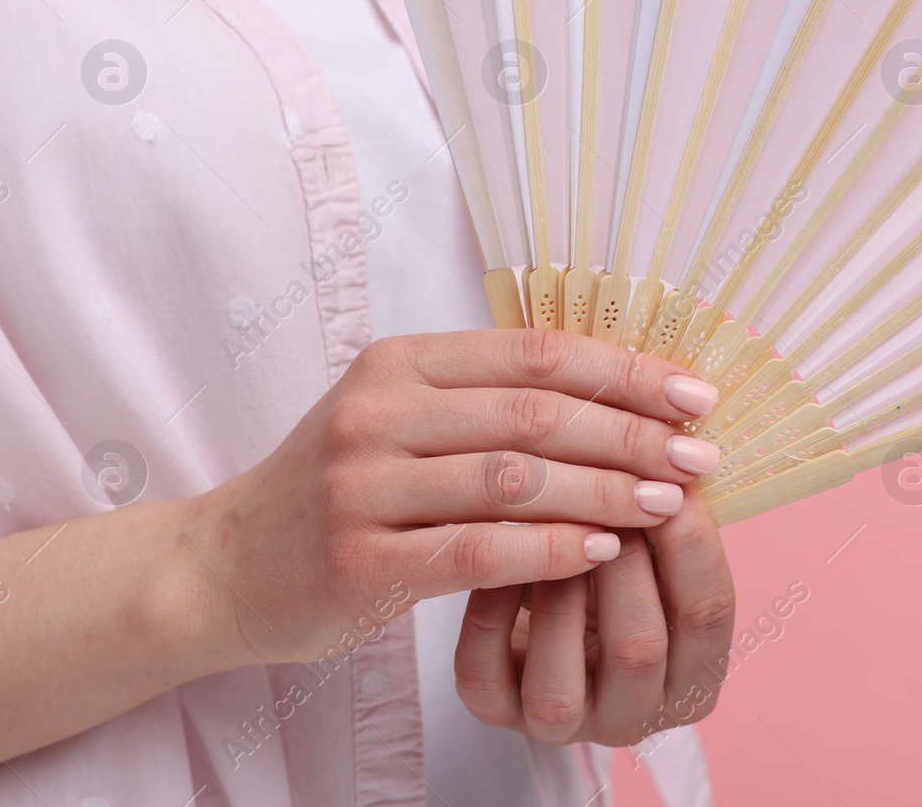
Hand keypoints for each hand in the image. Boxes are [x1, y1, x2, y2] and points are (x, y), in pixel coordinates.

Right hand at [182, 329, 724, 667]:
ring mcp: (362, 488)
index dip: (624, 370)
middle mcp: (377, 414)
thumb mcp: (395, 419)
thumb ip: (488, 402)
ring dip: (607, 491)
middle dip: (632, 433)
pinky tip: (604, 551)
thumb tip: (621, 395)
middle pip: (536, 413)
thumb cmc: (335, 490)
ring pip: (515, 481)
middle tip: (700, 456)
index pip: (535, 353)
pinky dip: (552, 551)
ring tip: (671, 504)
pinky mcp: (359, 563)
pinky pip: (479, 553)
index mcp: (399, 363)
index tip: (695, 395)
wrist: (221, 568)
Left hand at [455, 492, 735, 746]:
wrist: (540, 614)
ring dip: (554, 581)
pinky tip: (495, 545)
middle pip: (637, 645)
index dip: (692, 540)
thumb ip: (668, 514)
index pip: (707, 613)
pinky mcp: (495, 714)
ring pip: (561, 675)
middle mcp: (635, 716)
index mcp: (694, 677)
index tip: (673, 474)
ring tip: (549, 513)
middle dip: (621, 554)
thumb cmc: (615, 565)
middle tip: (605, 485)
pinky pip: (485, 669)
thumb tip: (681, 434)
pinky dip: (489, 603)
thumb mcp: (654, 549)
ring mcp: (563, 724)